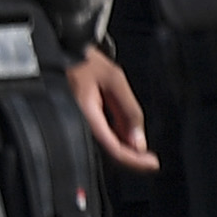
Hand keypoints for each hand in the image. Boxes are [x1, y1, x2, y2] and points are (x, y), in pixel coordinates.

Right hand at [68, 45, 156, 174]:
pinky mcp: (78, 122)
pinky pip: (99, 138)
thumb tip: (139, 143)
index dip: (134, 160)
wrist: (64, 53)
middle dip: (131, 159)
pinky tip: (126, 136)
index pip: (113, 148)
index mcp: (85, 114)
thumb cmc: (87, 63)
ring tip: (141, 147)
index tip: (153, 163)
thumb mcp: (115, 80)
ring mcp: (76, 124)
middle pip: (107, 153)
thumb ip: (129, 110)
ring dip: (125, 150)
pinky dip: (116, 141)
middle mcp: (77, 124)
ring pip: (104, 148)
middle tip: (150, 160)